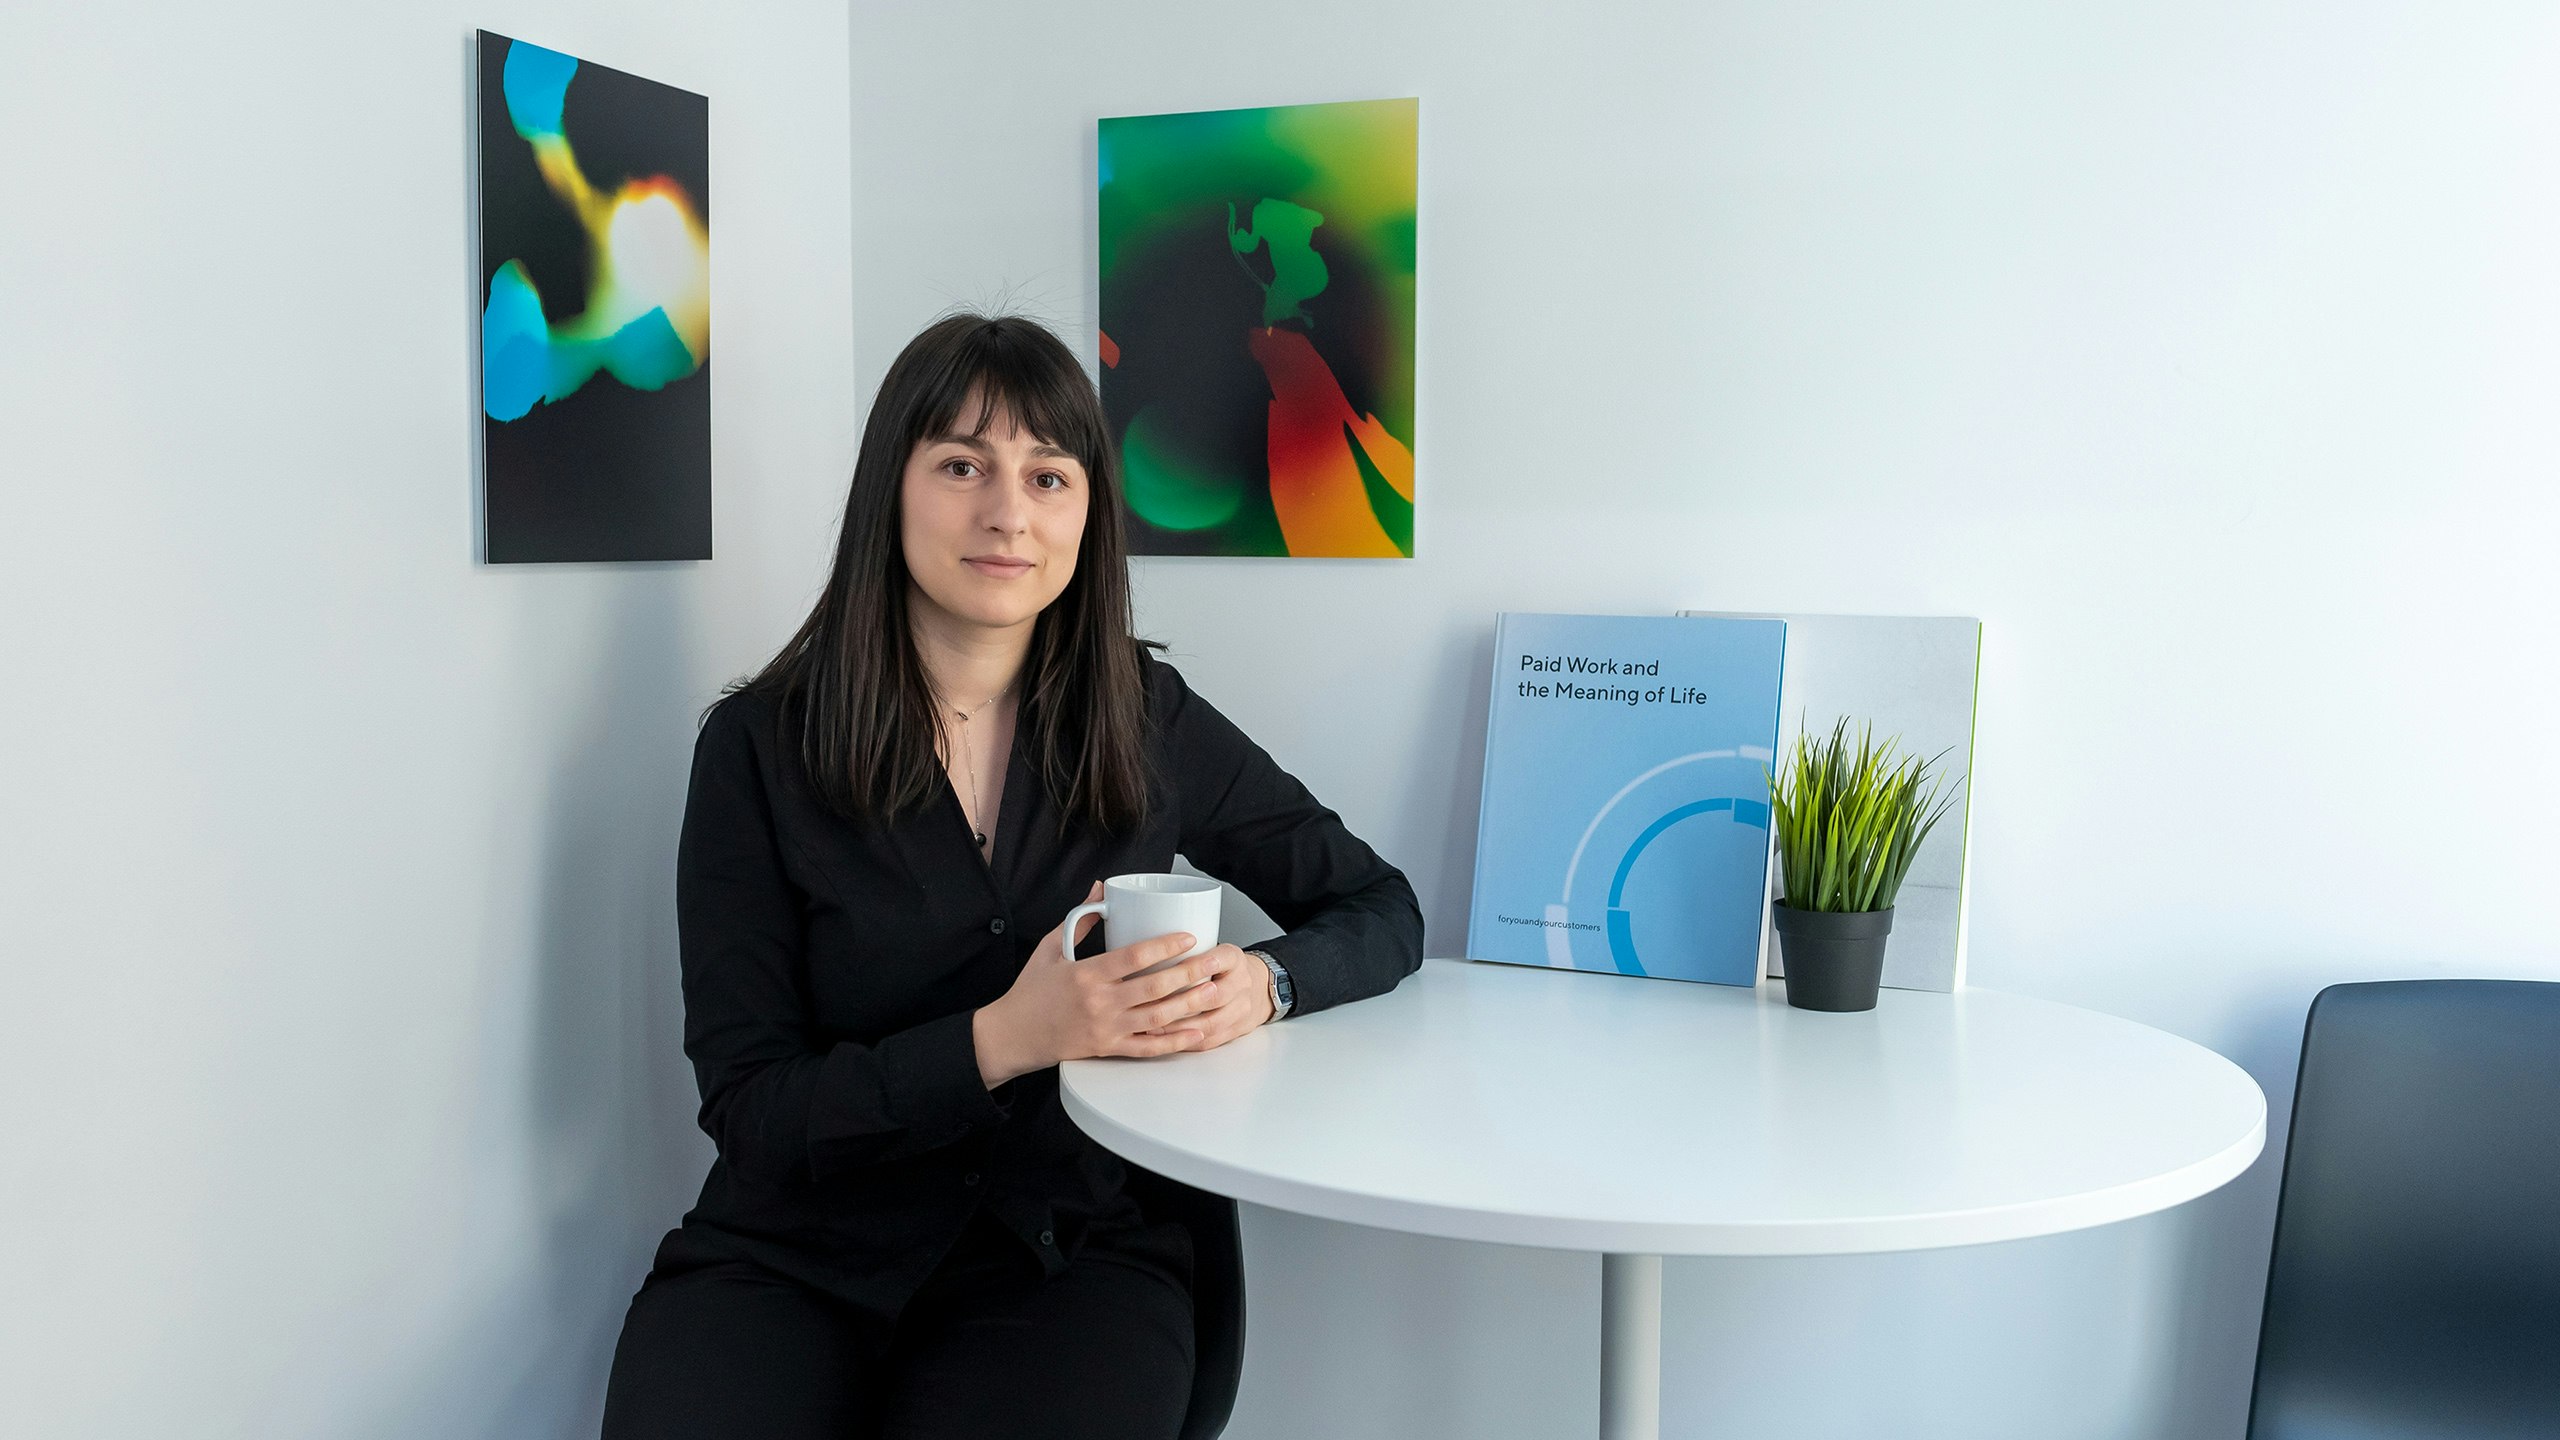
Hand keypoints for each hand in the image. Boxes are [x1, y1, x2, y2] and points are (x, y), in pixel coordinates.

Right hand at [972, 883, 1228, 1086]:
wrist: (1013, 1035)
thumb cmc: (1031, 990)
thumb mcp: (1050, 949)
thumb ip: (1079, 920)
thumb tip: (1100, 888)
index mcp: (1086, 974)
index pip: (1134, 957)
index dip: (1165, 946)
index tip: (1189, 937)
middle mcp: (1099, 1002)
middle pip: (1154, 986)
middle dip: (1189, 973)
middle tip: (1214, 962)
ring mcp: (1106, 1028)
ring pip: (1157, 1017)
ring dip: (1190, 1004)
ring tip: (1214, 991)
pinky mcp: (1109, 1049)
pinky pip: (1148, 1047)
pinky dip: (1175, 1041)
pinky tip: (1197, 1032)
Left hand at [1133, 944, 1272, 1052]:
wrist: (1259, 988)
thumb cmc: (1224, 969)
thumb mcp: (1214, 950)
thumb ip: (1188, 952)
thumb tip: (1140, 946)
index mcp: (1233, 958)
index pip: (1217, 959)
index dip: (1194, 967)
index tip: (1169, 969)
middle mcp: (1242, 983)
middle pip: (1215, 996)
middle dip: (1182, 1003)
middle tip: (1150, 1005)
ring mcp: (1242, 1009)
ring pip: (1210, 1023)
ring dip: (1179, 1027)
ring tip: (1151, 1027)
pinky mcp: (1237, 1031)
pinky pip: (1210, 1041)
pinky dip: (1186, 1042)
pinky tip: (1166, 1041)